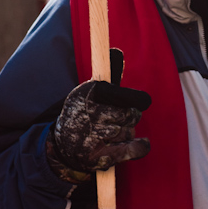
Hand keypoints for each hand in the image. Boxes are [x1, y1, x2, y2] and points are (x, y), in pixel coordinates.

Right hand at [47, 49, 151, 179]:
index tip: (143, 101)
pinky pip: (132, 150)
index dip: (137, 99)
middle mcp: (89, 114)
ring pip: (129, 131)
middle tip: (121, 117)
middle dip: (130, 116)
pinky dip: (141, 146)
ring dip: (127, 132)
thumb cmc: (84, 111)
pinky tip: (142, 143)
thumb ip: (108, 72)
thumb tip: (117, 52)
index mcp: (87, 93)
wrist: (64, 144)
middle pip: (129, 114)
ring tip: (113, 132)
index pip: (121, 95)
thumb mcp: (91, 90)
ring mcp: (94, 137)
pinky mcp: (100, 157)